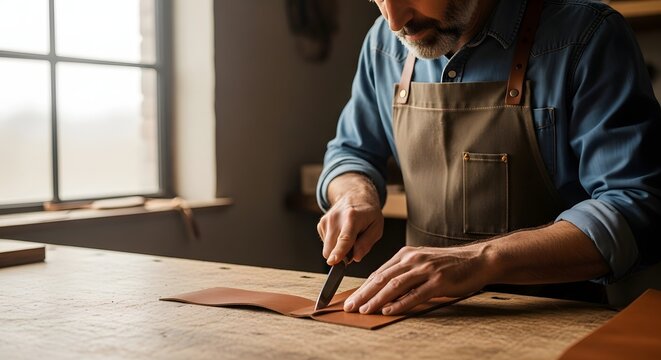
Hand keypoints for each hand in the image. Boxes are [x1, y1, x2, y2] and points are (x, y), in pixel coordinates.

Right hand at [317, 173, 383, 264]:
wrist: (355, 195)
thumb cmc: (368, 214)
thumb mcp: (376, 228)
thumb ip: (366, 243)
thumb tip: (355, 258)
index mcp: (352, 218)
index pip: (344, 238)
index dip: (338, 252)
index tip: (332, 261)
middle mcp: (336, 218)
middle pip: (332, 248)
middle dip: (342, 255)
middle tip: (354, 246)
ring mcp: (326, 220)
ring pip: (327, 249)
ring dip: (338, 249)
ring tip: (349, 236)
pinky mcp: (321, 223)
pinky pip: (325, 244)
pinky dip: (334, 243)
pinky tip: (341, 233)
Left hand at [343, 244, 492, 314]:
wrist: (478, 259)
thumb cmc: (450, 264)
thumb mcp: (423, 263)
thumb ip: (405, 273)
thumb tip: (385, 291)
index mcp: (407, 254)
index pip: (380, 272)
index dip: (363, 287)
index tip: (351, 298)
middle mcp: (413, 259)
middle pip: (382, 278)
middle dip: (363, 293)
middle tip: (350, 306)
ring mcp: (426, 269)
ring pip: (395, 285)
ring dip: (377, 299)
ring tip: (364, 310)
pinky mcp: (438, 281)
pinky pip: (415, 294)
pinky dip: (400, 303)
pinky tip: (388, 310)